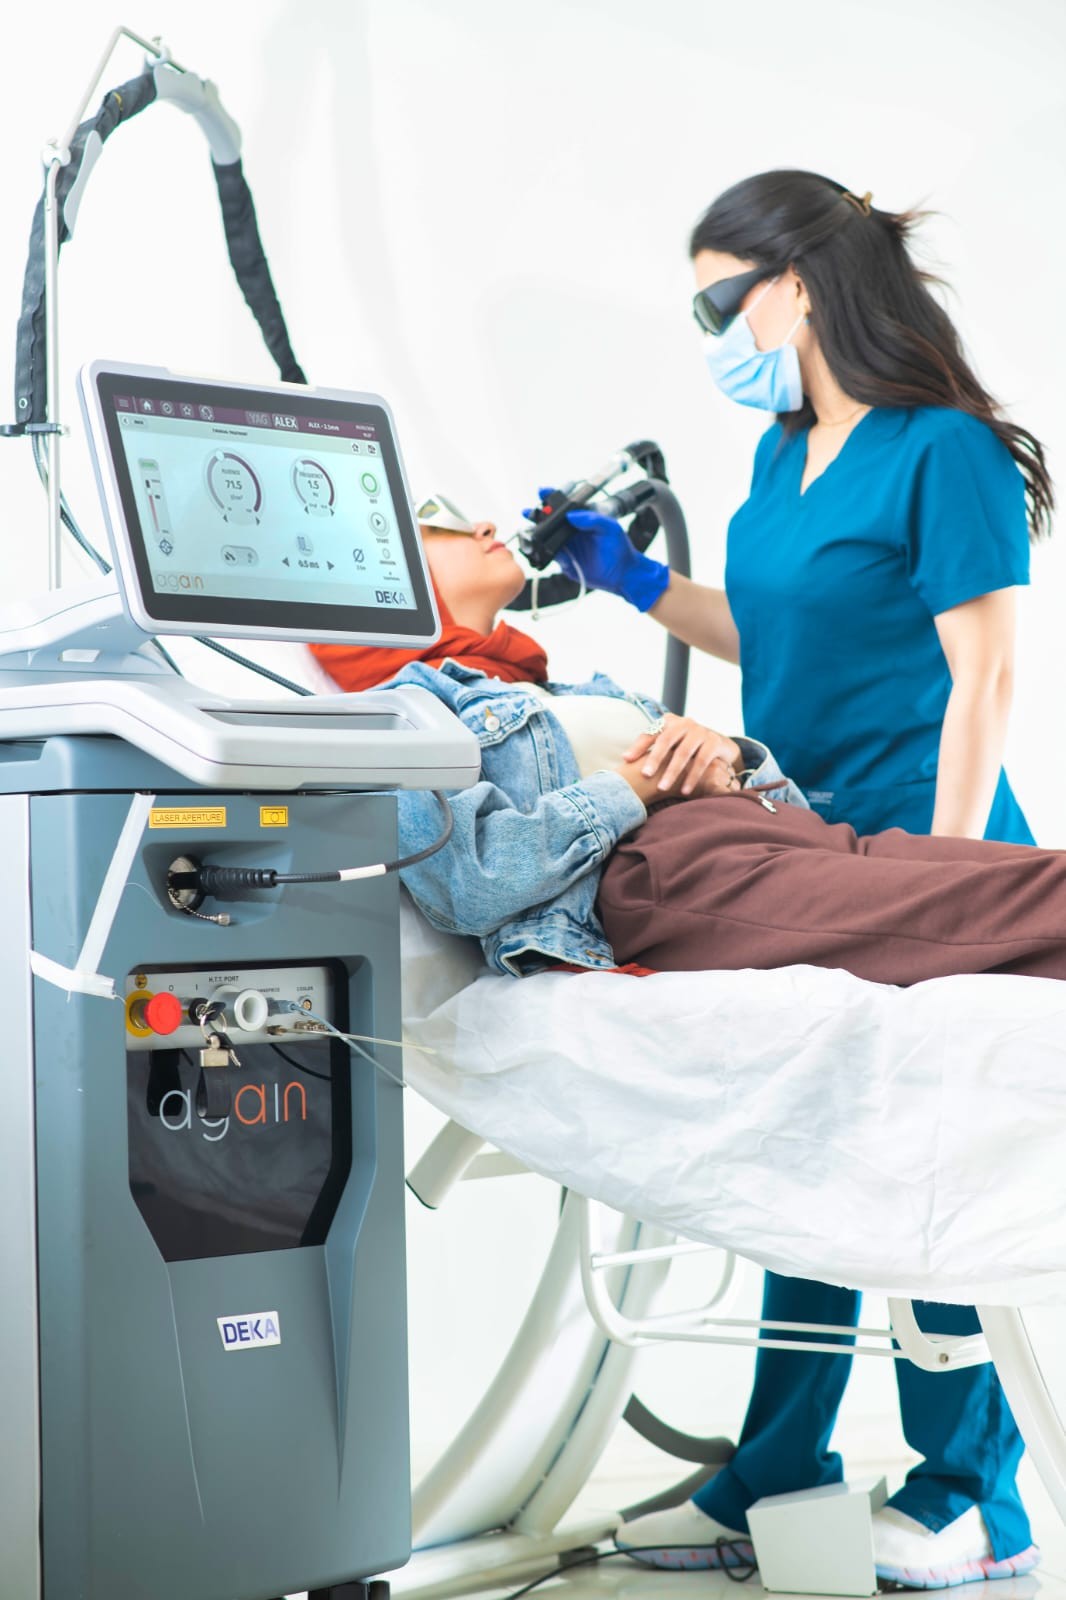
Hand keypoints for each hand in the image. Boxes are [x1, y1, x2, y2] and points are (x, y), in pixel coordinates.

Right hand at [522, 489, 669, 612]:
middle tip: (529, 512)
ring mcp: (567, 546)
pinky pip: (551, 556)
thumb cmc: (619, 547)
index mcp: (581, 519)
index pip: (564, 505)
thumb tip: (571, 515)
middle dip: (537, 514)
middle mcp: (572, 531)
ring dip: (537, 534)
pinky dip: (544, 552)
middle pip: (550, 520)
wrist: (622, 574)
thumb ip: (592, 519)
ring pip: (547, 538)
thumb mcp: (610, 528)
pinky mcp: (565, 562)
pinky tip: (541, 549)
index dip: (552, 497)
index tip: (542, 492)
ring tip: (529, 531)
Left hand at [623, 714, 741, 796]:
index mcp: (669, 722)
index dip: (638, 746)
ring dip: (672, 772)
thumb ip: (651, 748)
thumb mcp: (670, 744)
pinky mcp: (714, 741)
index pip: (650, 733)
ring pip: (683, 752)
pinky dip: (692, 777)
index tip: (626, 760)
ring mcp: (700, 731)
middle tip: (645, 775)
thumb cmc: (687, 747)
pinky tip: (685, 791)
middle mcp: (684, 723)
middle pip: (666, 740)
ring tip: (662, 788)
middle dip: (655, 759)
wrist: (720, 745)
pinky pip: (702, 761)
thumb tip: (625, 759)